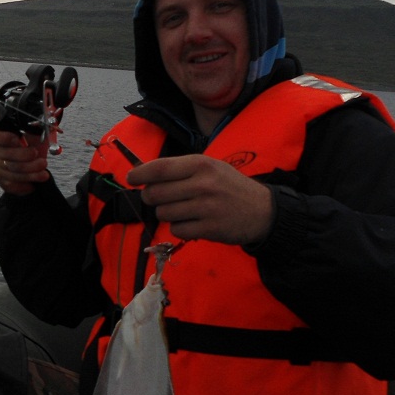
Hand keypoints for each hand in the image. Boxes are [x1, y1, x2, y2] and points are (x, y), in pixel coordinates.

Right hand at [0, 126, 49, 194]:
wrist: (36, 160)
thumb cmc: (33, 144)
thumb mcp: (35, 133)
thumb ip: (34, 130)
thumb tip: (38, 128)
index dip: (4, 138)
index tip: (19, 139)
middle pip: (5, 155)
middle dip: (24, 157)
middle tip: (40, 158)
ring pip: (10, 171)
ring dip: (30, 173)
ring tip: (43, 171)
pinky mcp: (1, 180)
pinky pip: (11, 184)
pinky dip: (25, 184)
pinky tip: (35, 182)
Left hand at [128, 155, 272, 244]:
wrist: (263, 211)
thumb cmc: (230, 186)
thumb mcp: (210, 168)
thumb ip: (180, 170)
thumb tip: (143, 174)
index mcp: (201, 164)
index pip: (159, 168)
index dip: (140, 174)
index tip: (131, 178)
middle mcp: (202, 184)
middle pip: (156, 193)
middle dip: (151, 197)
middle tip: (160, 198)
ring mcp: (206, 207)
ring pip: (163, 213)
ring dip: (167, 214)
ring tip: (183, 210)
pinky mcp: (209, 229)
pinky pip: (177, 229)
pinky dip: (180, 228)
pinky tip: (193, 222)